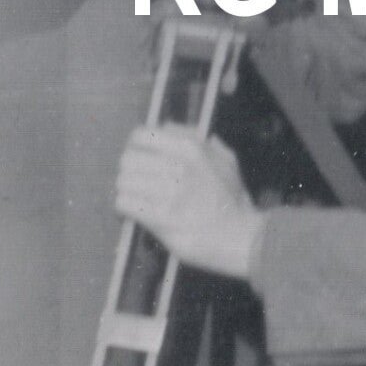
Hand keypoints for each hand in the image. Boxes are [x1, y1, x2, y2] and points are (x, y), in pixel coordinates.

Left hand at [114, 127, 264, 277]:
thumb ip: (196, 139)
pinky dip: (126, 208)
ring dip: (127, 191)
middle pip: (128, 160)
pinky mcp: (161, 219)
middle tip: (136, 181)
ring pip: (124, 182)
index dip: (136, 146)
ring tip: (137, 197)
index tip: (139, 156)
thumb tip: (167, 127)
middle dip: (130, 171)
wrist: (241, 237)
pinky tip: (137, 211)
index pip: (141, 136)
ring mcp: (169, 194)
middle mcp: (178, 167)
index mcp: (191, 148)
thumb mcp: (224, 160)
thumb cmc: (232, 199)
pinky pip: (125, 204)